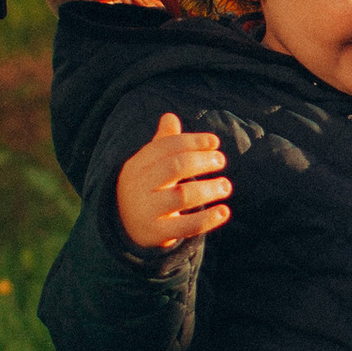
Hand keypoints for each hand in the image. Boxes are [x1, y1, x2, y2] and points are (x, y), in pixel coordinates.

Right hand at [116, 110, 232, 251]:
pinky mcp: (156, 234)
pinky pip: (185, 226)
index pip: (166, 146)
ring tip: (226, 185)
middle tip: (221, 160)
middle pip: (174, 167)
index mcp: (136, 165)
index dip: (192, 141)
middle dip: (201, 161)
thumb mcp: (148, 166)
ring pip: (181, 196)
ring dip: (208, 188)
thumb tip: (169, 116)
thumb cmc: (146, 189)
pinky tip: (224, 211)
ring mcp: (146, 211)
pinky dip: (207, 219)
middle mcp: (139, 187)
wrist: (125, 229)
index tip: (215, 142)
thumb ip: (162, 143)